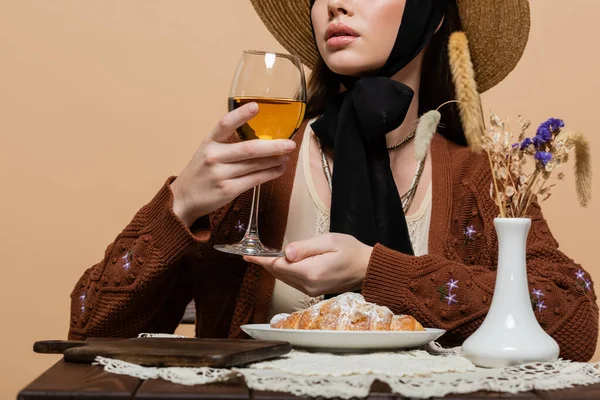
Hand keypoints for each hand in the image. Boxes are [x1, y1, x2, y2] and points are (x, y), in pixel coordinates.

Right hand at [170, 102, 296, 226]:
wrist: (183, 198)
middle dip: (273, 146)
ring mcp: (220, 175)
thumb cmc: (201, 171)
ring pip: (255, 165)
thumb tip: (262, 138)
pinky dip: (270, 174)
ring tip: (287, 156)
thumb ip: (228, 143)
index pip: (224, 125)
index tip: (256, 106)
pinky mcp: (227, 190)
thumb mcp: (208, 151)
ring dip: (275, 160)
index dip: (240, 115)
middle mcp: (214, 157)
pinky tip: (279, 169)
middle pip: (249, 149)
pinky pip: (254, 180)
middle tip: (290, 144)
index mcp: (209, 142)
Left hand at [244, 233, 372, 296]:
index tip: (248, 256)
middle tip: (251, 254)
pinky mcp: (313, 291)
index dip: (262, 260)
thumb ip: (306, 247)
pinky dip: (284, 272)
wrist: (368, 269)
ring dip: (274, 268)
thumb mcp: (329, 241)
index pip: (279, 265)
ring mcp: (311, 290)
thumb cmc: (351, 251)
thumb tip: (286, 253)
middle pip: (279, 273)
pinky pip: (293, 281)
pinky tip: (281, 264)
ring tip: (262, 258)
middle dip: (265, 263)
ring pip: (285, 278)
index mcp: (310, 272)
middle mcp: (308, 285)